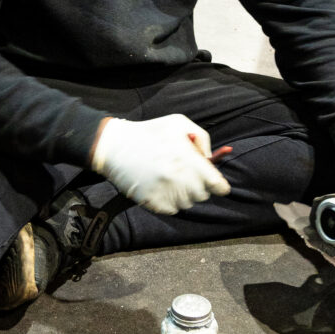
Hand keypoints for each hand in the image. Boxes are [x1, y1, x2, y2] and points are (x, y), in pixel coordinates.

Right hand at [90, 115, 230, 214]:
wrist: (116, 146)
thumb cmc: (150, 132)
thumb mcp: (179, 123)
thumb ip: (201, 138)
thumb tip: (210, 159)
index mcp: (189, 159)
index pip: (217, 185)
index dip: (219, 186)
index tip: (217, 185)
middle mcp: (179, 178)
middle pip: (203, 195)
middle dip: (198, 185)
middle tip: (185, 174)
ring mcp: (165, 192)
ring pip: (187, 203)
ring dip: (183, 194)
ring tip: (169, 177)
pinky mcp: (153, 202)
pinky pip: (172, 210)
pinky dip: (169, 201)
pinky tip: (160, 186)